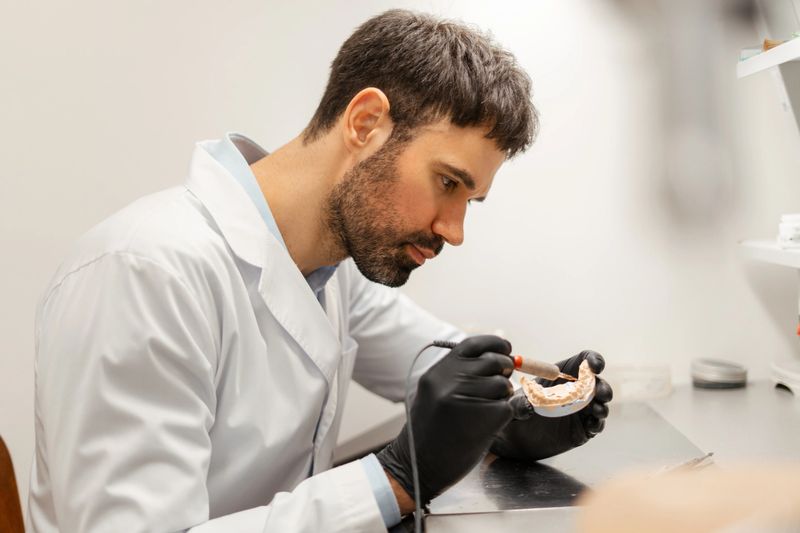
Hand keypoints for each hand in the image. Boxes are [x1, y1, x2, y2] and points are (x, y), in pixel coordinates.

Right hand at [377, 335, 514, 504]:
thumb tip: (498, 359)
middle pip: (494, 362)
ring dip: (503, 396)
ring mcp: (467, 399)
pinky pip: (507, 408)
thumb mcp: (434, 393)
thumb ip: (459, 374)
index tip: (505, 349)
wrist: (417, 465)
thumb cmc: (429, 430)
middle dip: (504, 371)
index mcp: (438, 372)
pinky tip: (487, 425)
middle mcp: (450, 381)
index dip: (495, 344)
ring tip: (487, 409)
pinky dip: (503, 415)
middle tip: (501, 383)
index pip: (474, 344)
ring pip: (503, 385)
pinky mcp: (485, 419)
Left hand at [490, 350, 612, 461]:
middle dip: (603, 386)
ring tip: (597, 410)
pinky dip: (597, 423)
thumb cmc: (516, 411)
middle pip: (598, 383)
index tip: (595, 367)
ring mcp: (581, 410)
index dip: (594, 360)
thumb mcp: (514, 404)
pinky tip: (591, 425)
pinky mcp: (583, 429)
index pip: (584, 361)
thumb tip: (528, 405)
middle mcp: (576, 391)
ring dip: (602, 405)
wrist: (516, 437)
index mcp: (562, 375)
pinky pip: (597, 424)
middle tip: (600, 393)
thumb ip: (519, 403)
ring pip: (601, 404)